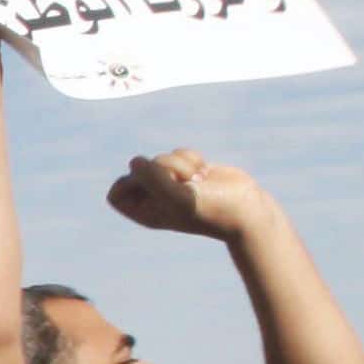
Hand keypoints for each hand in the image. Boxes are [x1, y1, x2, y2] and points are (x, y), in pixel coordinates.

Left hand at [107, 147, 268, 242]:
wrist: (247, 209)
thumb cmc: (211, 209)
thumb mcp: (178, 197)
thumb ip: (152, 179)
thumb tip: (134, 162)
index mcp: (145, 212)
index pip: (116, 193)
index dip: (128, 183)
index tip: (149, 185)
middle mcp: (156, 198)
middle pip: (137, 169)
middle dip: (160, 168)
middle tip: (180, 181)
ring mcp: (173, 183)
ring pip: (161, 157)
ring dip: (180, 163)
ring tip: (197, 181)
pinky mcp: (190, 170)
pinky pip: (179, 152)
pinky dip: (192, 158)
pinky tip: (205, 173)